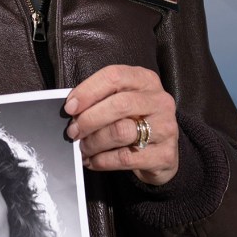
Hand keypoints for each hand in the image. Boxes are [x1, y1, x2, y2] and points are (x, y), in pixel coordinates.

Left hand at [64, 64, 178, 185]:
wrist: (161, 154)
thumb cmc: (135, 122)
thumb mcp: (122, 102)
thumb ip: (101, 99)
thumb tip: (72, 109)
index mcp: (145, 80)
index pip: (114, 76)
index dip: (88, 91)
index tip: (70, 107)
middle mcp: (159, 101)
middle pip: (119, 104)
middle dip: (89, 119)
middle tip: (73, 131)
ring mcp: (165, 128)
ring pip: (120, 131)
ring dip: (94, 142)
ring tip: (82, 148)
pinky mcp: (164, 155)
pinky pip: (125, 158)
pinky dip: (102, 160)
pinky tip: (93, 160)